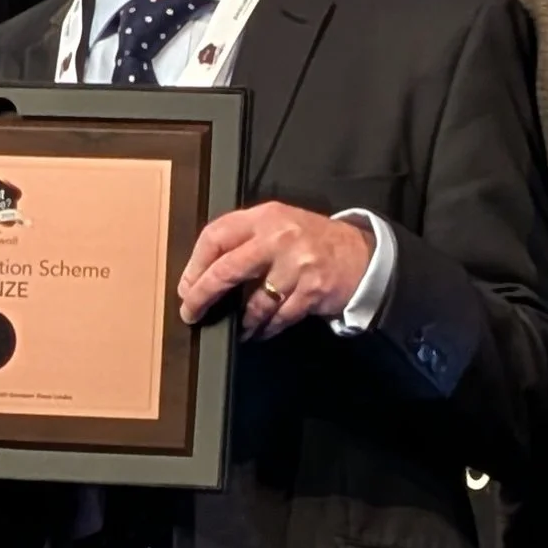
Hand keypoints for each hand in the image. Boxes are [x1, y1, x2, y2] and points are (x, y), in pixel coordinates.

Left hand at [178, 202, 371, 337]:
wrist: (361, 254)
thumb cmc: (312, 242)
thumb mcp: (279, 225)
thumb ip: (245, 240)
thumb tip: (203, 272)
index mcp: (265, 217)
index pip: (216, 235)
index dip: (195, 264)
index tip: (186, 285)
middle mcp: (278, 237)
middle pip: (226, 270)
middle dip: (202, 295)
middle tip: (191, 312)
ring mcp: (296, 265)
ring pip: (253, 302)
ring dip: (241, 320)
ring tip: (239, 326)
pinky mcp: (311, 291)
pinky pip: (278, 317)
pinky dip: (265, 328)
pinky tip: (261, 330)